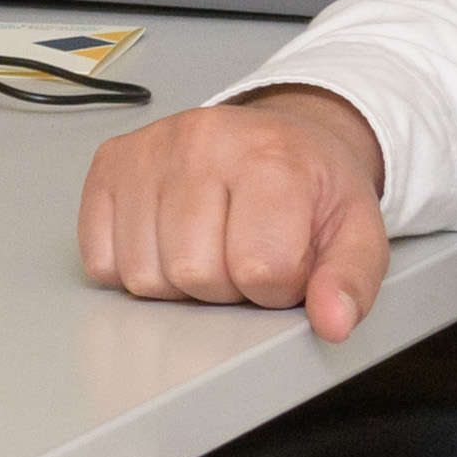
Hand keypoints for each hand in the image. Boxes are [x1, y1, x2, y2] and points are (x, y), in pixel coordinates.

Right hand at [76, 81, 395, 339]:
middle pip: (194, 274)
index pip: (259, 269)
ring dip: (177, 283)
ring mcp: (149, 149)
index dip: (276, 288)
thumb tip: (333, 321)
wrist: (279, 135)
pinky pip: (100, 259)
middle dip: (224, 287)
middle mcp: (203, 141)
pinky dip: (132, 267)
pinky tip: (166, 241)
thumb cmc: (311, 185)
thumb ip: (351, 280)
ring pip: (143, 274)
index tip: (285, 264)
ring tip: (207, 248)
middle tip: (243, 255)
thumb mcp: (356, 231)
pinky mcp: (110, 163)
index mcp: (272, 157)